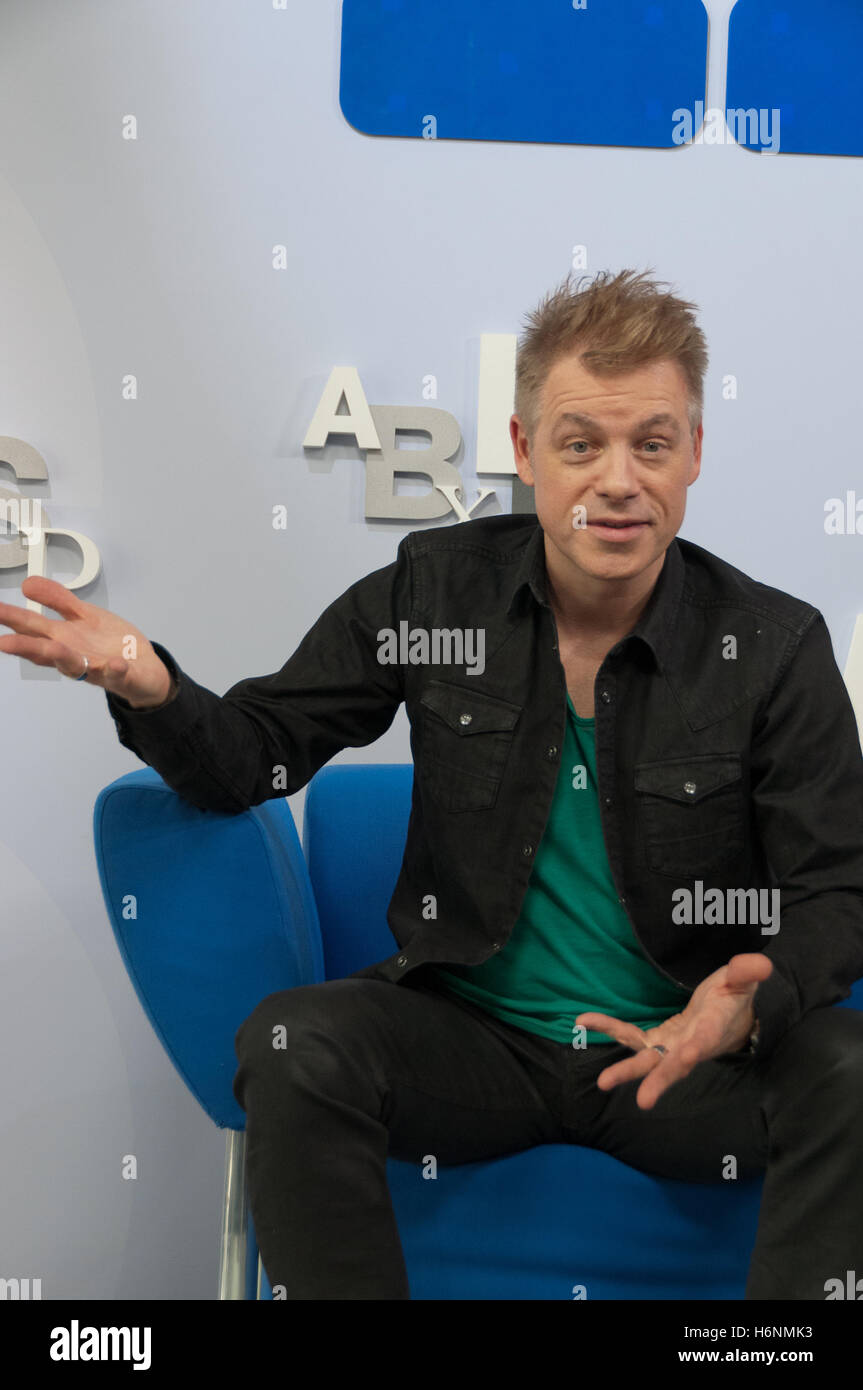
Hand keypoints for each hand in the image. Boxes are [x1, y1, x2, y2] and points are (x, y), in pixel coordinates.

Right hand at [0, 577, 173, 707]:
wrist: (144, 670)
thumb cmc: (109, 645)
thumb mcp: (84, 615)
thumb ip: (58, 600)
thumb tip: (27, 583)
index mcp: (63, 640)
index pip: (33, 631)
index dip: (13, 621)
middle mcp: (75, 657)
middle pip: (47, 651)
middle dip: (25, 646)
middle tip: (3, 642)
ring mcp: (98, 669)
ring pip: (76, 666)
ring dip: (63, 658)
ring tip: (52, 648)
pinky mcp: (123, 677)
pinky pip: (118, 674)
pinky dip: (116, 670)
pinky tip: (115, 663)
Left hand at [575, 952, 772, 1110]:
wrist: (728, 1019)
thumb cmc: (733, 998)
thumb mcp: (740, 982)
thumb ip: (746, 974)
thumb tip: (761, 963)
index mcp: (712, 1031)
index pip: (705, 1043)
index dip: (696, 1051)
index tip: (688, 1057)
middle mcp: (690, 1046)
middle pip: (674, 1067)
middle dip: (659, 1081)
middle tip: (643, 1101)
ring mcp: (671, 1047)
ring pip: (647, 1061)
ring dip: (626, 1071)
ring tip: (603, 1082)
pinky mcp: (657, 1041)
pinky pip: (629, 1037)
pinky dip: (607, 1028)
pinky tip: (583, 1020)